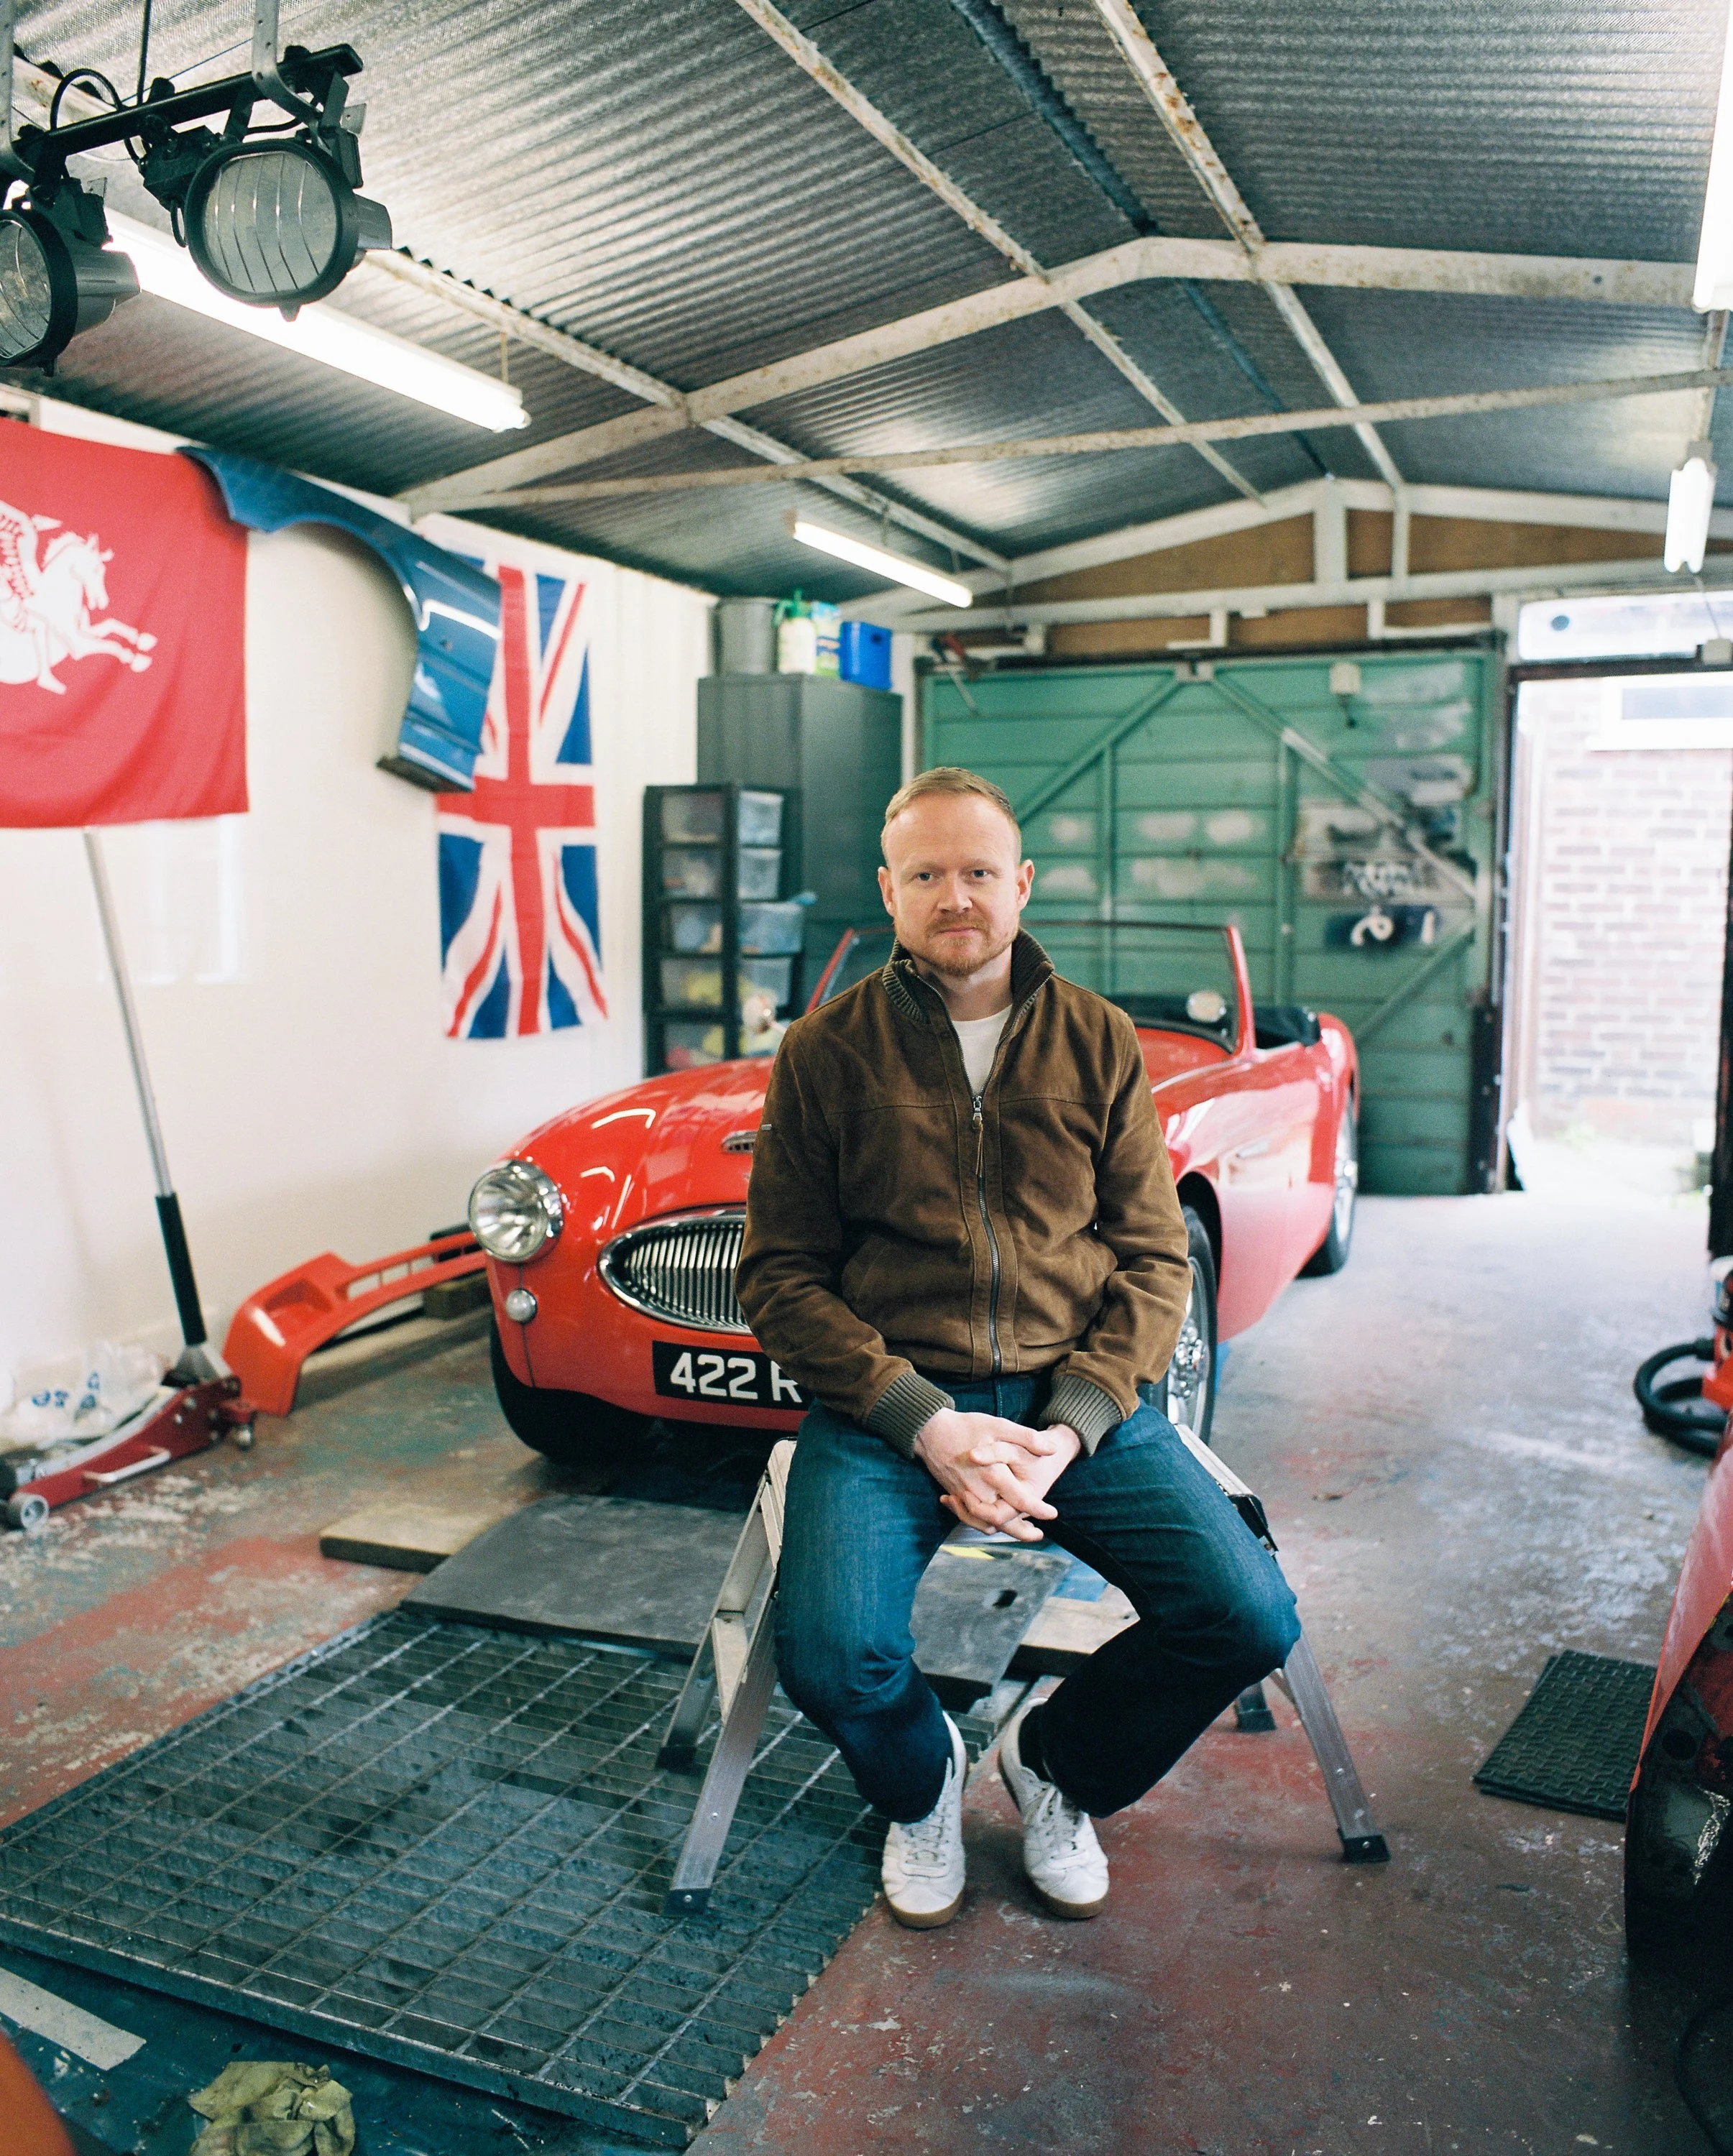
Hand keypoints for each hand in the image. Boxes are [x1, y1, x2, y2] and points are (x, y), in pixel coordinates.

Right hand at [914, 1411, 1080, 1541]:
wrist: (930, 1431)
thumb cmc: (966, 1426)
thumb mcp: (999, 1425)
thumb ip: (1027, 1438)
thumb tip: (1052, 1450)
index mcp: (993, 1475)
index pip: (1020, 1501)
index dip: (1038, 1510)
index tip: (1052, 1513)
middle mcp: (978, 1491)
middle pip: (1003, 1521)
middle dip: (1023, 1531)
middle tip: (1039, 1533)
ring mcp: (965, 1496)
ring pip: (987, 1524)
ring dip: (1005, 1531)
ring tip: (1023, 1532)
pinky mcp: (956, 1496)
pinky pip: (972, 1519)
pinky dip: (985, 1524)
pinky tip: (995, 1522)